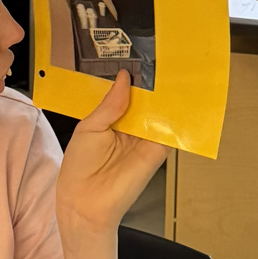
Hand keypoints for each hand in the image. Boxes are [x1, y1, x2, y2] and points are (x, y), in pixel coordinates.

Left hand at [56, 70, 167, 241]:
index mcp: (113, 119)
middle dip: (153, 83)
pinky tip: (177, 97)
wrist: (85, 201)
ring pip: (161, 112)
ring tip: (172, 70)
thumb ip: (110, 103)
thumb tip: (125, 77)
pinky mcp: (158, 150)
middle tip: (161, 57)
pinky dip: (176, 116)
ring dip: (167, 96)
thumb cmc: (80, 167)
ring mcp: (147, 138)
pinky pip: (170, 130)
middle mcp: (132, 127)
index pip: (129, 94)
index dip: (135, 78)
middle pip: (147, 101)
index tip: (142, 56)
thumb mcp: (90, 127)